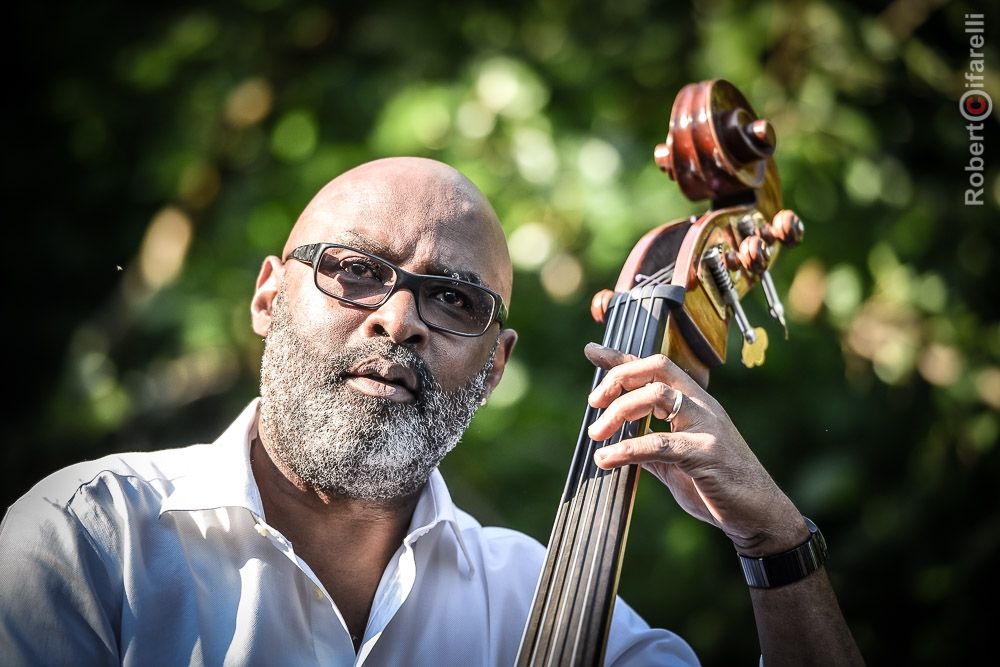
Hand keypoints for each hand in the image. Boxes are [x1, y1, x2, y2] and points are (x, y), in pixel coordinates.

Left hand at [584, 343, 806, 556]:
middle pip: (656, 368)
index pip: (655, 368)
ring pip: (657, 395)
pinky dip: (628, 449)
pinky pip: (660, 443)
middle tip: (593, 402)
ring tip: (596, 434)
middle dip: (619, 378)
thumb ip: (651, 448)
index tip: (592, 350)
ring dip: (619, 411)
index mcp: (695, 404)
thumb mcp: (677, 463)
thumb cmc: (719, 488)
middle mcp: (702, 406)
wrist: (760, 515)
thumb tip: (617, 444)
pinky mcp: (707, 453)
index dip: (622, 357)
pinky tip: (607, 459)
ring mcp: (707, 426)